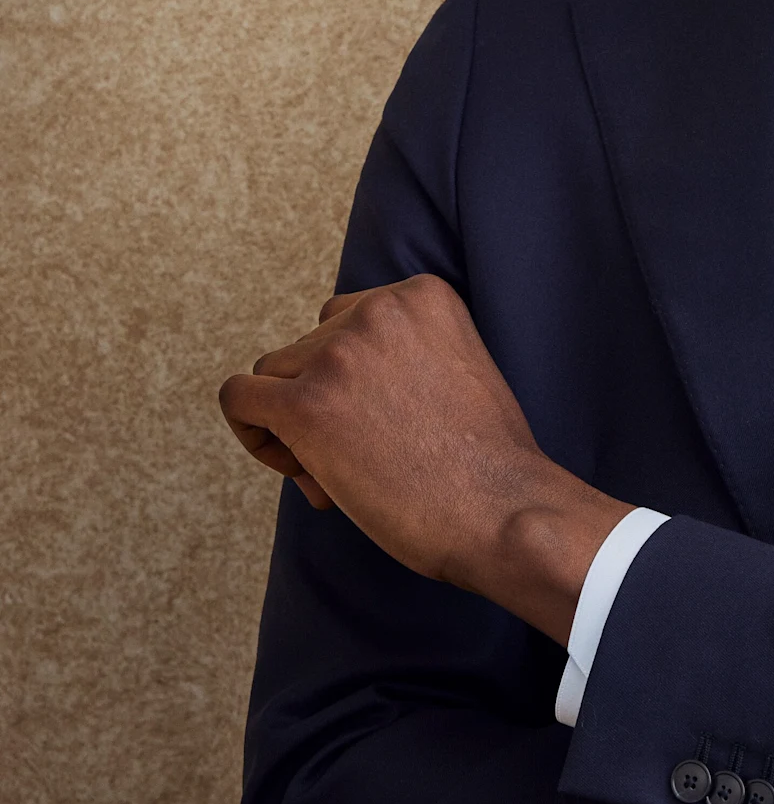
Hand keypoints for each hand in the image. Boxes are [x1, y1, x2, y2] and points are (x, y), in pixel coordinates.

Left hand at [218, 275, 631, 644]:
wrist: (503, 510)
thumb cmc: (486, 461)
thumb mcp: (457, 369)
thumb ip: (400, 356)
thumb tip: (322, 389)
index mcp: (422, 293)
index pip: (346, 321)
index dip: (350, 376)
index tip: (375, 422)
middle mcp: (377, 310)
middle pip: (307, 348)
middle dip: (322, 400)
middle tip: (360, 458)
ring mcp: (339, 354)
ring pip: (273, 376)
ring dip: (294, 424)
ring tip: (338, 473)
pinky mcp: (306, 405)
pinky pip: (240, 399)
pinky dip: (253, 432)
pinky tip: (297, 465)